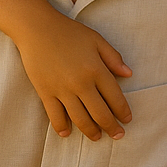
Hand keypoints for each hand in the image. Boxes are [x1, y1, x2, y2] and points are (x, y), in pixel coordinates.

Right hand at [15, 13, 132, 139]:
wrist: (37, 29)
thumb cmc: (69, 32)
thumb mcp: (96, 40)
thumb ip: (113, 57)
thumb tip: (129, 74)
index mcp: (96, 69)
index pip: (115, 97)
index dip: (123, 111)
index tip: (128, 120)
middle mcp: (81, 83)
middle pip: (100, 113)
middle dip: (111, 127)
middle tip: (118, 135)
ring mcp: (62, 90)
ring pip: (80, 119)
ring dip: (90, 131)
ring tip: (97, 137)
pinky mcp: (45, 93)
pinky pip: (55, 115)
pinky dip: (61, 126)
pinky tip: (67, 133)